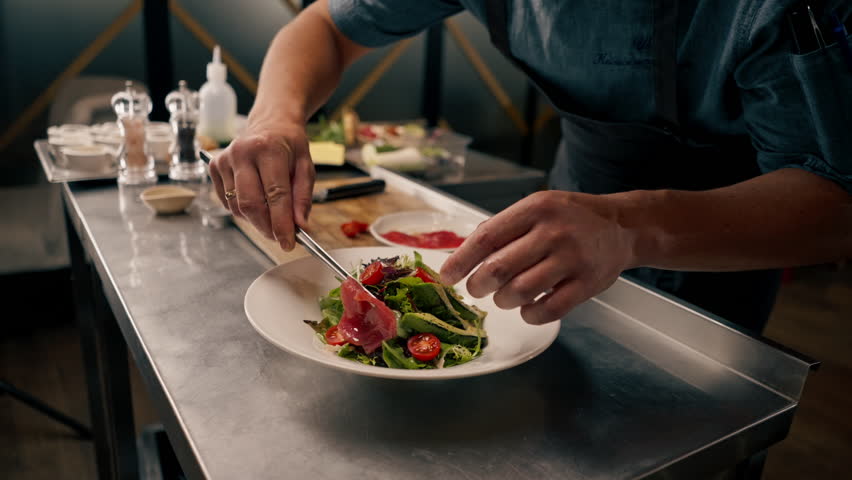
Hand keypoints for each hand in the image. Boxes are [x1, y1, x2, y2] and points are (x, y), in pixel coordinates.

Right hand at [209, 123, 315, 250]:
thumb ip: (303, 197)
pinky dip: (243, 211)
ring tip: (272, 216)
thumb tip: (300, 225)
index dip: (282, 224)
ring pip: (237, 207)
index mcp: (268, 149)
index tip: (289, 243)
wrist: (270, 122)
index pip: (276, 195)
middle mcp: (242, 152)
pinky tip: (257, 201)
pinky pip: (227, 202)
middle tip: (280, 238)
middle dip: (266, 228)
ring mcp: (225, 159)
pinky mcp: (214, 166)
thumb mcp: (306, 167)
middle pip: (251, 204)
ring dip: (256, 221)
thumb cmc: (289, 145)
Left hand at [440, 191, 635, 324]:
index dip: (461, 261)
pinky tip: (528, 309)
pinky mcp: (588, 283)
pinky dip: (530, 315)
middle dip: (479, 286)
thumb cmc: (571, 218)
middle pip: (499, 269)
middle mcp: (553, 232)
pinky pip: (549, 310)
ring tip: (505, 297)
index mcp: (535, 208)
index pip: (486, 237)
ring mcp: (572, 258)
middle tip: (477, 290)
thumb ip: (504, 228)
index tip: (447, 276)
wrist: (623, 226)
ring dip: (504, 301)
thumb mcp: (538, 207)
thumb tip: (464, 254)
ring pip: (520, 292)